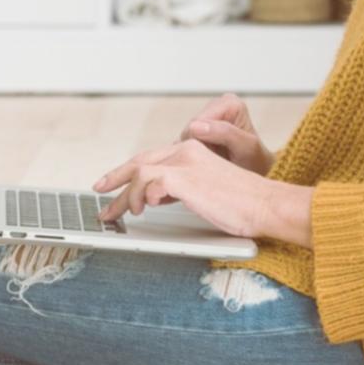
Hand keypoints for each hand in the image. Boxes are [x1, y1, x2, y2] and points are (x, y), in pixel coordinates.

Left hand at [92, 138, 280, 238]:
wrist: (265, 204)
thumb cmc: (242, 203)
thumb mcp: (205, 192)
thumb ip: (180, 188)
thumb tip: (154, 197)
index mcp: (194, 150)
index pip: (152, 158)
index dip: (128, 171)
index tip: (112, 185)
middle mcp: (188, 151)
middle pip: (140, 161)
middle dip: (115, 178)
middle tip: (98, 193)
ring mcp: (186, 162)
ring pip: (140, 173)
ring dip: (125, 196)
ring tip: (122, 214)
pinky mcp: (185, 178)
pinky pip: (149, 184)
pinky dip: (140, 197)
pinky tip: (143, 209)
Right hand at [179, 91, 276, 176]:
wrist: (255, 170)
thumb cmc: (255, 159)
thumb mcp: (246, 147)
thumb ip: (224, 133)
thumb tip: (194, 126)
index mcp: (229, 102)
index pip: (197, 122)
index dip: (200, 142)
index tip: (214, 156)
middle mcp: (216, 105)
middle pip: (189, 128)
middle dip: (197, 147)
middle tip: (214, 159)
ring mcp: (206, 116)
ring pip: (185, 137)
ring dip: (195, 151)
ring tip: (213, 159)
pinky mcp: (198, 129)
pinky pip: (184, 142)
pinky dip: (192, 153)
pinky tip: (206, 158)